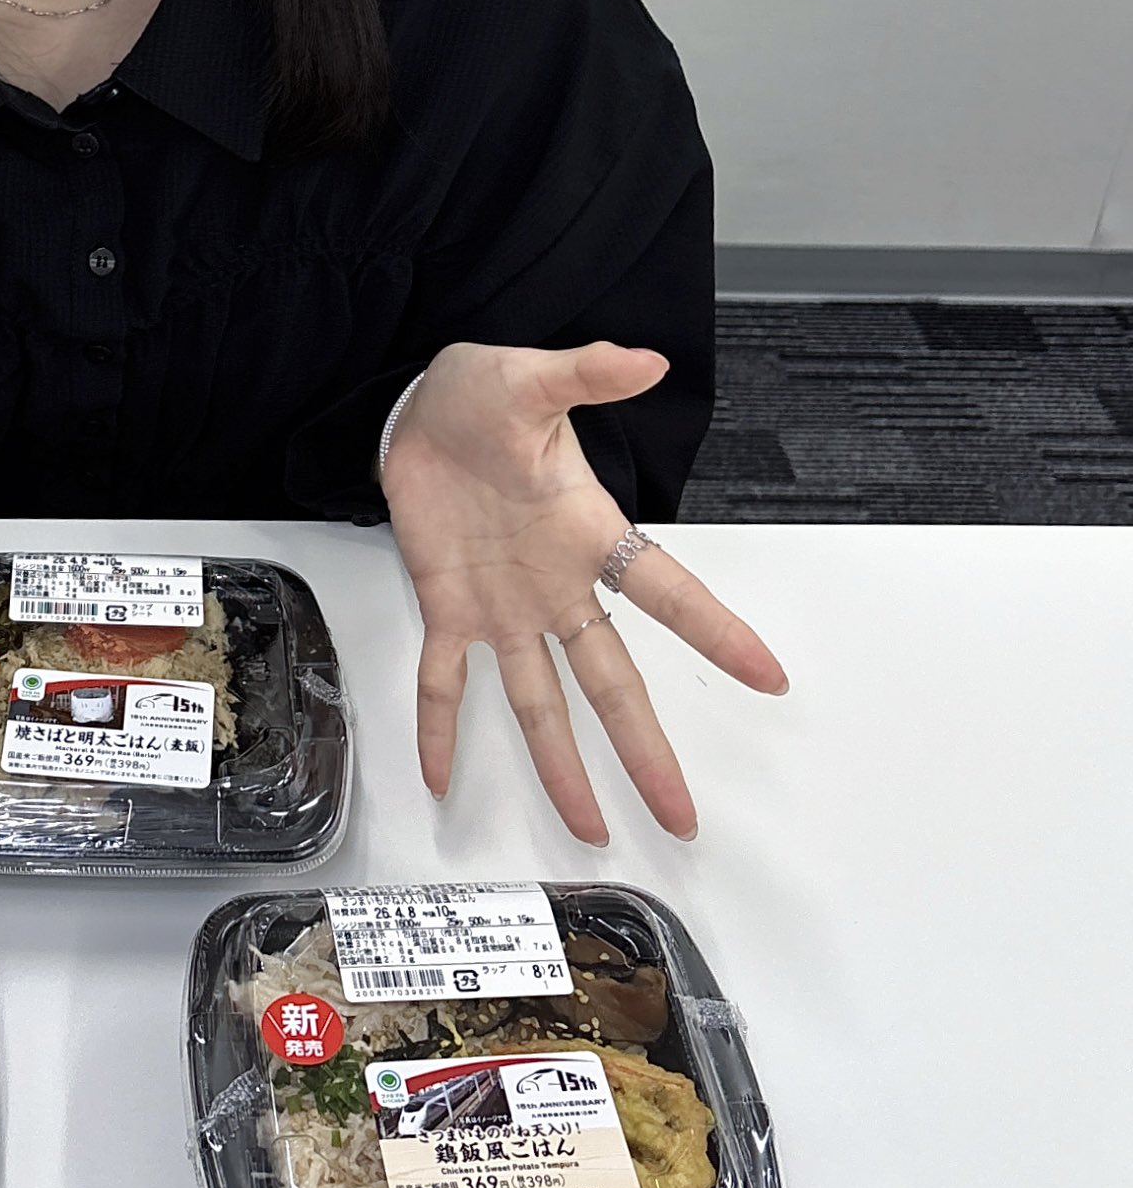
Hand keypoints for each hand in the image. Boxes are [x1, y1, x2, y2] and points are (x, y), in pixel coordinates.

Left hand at [381, 338, 786, 843]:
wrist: (418, 408)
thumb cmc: (484, 394)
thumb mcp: (532, 378)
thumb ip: (586, 374)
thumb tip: (643, 360)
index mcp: (589, 534)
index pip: (666, 590)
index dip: (716, 631)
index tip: (768, 677)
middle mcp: (556, 586)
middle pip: (612, 681)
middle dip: (646, 749)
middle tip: (681, 813)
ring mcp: (504, 607)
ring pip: (540, 701)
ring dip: (560, 766)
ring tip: (589, 827)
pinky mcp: (447, 607)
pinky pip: (445, 680)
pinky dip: (439, 728)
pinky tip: (440, 776)